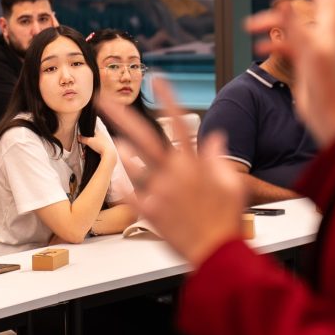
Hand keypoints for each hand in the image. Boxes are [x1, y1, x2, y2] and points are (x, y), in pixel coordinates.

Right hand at [79, 125, 115, 161]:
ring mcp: (105, 144)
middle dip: (87, 146)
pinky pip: (98, 151)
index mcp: (100, 133)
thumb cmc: (100, 145)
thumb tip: (78, 137)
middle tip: (84, 150)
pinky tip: (90, 156)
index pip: (91, 133)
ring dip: (89, 150)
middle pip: (93, 141)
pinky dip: (94, 153)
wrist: (109, 154)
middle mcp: (103, 137)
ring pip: (95, 146)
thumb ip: (82, 139)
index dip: (86, 136)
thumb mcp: (89, 141)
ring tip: (85, 155)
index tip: (82, 141)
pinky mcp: (106, 150)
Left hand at [100, 79, 245, 267]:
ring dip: (123, 151)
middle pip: (144, 136)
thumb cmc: (227, 221)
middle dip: (120, 115)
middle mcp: (174, 173)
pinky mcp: (150, 212)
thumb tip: (215, 136)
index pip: (179, 122)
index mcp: (194, 164)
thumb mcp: (232, 185)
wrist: (218, 255)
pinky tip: (117, 178)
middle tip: (102, 98)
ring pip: (133, 164)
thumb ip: (218, 158)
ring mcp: (160, 192)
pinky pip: (130, 194)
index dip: (169, 98)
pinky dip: (123, 185)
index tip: (158, 78)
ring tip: (115, 141)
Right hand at [246, 0, 334, 147]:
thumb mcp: (310, 55)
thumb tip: (283, 1)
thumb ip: (295, 28)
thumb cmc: (326, 90)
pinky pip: (287, 45)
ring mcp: (316, 47)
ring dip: (271, 20)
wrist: (329, 119)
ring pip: (293, 23)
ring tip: (249, 24)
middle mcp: (326, 34)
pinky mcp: (306, 62)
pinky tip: (259, 48)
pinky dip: (273, 42)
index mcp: (331, 28)